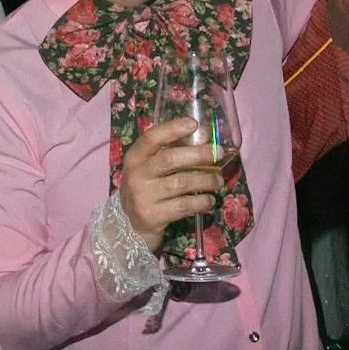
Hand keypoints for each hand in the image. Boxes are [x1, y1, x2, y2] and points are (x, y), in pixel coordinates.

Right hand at [118, 118, 221, 251]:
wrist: (130, 225)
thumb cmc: (147, 189)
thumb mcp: (150, 169)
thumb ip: (172, 151)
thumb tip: (207, 135)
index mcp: (135, 158)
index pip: (151, 138)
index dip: (173, 129)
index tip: (195, 124)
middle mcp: (136, 175)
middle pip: (169, 159)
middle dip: (198, 154)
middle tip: (218, 153)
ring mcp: (143, 196)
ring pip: (181, 183)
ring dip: (205, 180)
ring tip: (218, 181)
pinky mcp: (152, 216)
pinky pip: (184, 206)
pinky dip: (201, 202)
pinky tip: (209, 200)